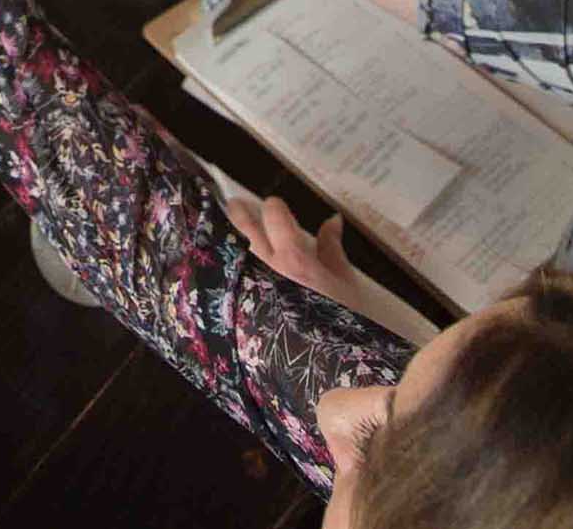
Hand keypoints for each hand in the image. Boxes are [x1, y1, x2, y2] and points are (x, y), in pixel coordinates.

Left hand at [222, 196, 435, 344]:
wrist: (327, 367)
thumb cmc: (343, 324)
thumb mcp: (346, 284)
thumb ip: (333, 248)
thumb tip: (332, 220)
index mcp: (294, 257)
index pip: (274, 214)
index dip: (274, 206)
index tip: (274, 206)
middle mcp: (267, 269)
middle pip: (242, 226)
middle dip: (238, 211)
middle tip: (236, 205)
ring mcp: (251, 289)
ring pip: (231, 251)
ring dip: (230, 238)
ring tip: (228, 231)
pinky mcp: (242, 309)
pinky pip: (229, 280)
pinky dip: (228, 269)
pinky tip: (227, 267)